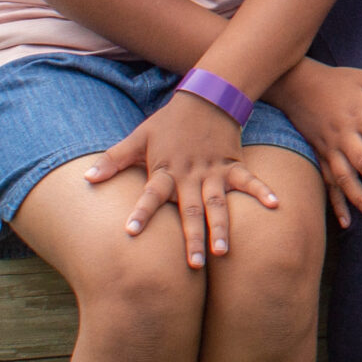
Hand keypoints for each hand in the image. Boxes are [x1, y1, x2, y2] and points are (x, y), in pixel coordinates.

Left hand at [84, 89, 278, 268]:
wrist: (205, 96)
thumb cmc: (168, 122)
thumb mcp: (138, 137)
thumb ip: (113, 159)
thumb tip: (86, 179)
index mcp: (166, 170)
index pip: (151, 194)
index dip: (141, 212)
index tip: (130, 233)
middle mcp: (190, 175)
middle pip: (190, 211)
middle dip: (191, 238)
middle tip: (192, 266)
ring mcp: (214, 171)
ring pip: (218, 204)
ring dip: (221, 228)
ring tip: (223, 252)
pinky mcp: (233, 164)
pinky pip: (249, 181)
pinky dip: (262, 192)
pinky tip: (276, 205)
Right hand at [266, 59, 361, 228]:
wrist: (296, 85)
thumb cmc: (340, 82)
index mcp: (360, 115)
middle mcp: (344, 135)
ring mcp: (329, 148)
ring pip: (345, 179)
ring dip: (361, 200)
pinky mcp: (318, 157)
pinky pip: (327, 184)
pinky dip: (336, 204)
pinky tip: (347, 223)